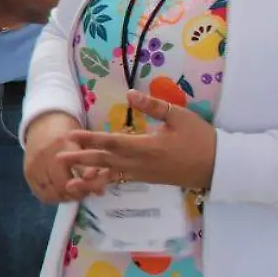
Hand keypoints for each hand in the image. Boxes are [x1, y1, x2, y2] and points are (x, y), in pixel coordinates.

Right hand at [23, 110, 111, 203]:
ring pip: (50, 193)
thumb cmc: (70, 135)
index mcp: (62, 144)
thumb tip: (100, 192)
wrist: (44, 125)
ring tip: (74, 194)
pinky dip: (52, 197)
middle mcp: (45, 155)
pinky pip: (40, 193)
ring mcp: (34, 164)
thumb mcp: (84, 144)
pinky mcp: (28, 172)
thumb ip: (92, 166)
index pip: (74, 171)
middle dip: (76, 194)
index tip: (95, 189)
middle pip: (61, 186)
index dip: (85, 186)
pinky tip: (61, 193)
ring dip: (64, 197)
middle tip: (85, 193)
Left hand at [55, 90, 217, 191]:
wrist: (218, 166)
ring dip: (90, 174)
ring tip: (69, 177)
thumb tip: (130, 94)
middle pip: (105, 160)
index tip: (72, 136)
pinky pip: (122, 180)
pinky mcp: (147, 179)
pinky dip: (106, 180)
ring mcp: (143, 174)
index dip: (91, 139)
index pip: (112, 142)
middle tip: (58, 157)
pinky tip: (94, 182)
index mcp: (147, 146)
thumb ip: (154, 106)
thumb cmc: (200, 138)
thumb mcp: (180, 116)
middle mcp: (140, 163)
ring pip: (111, 174)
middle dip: (81, 159)